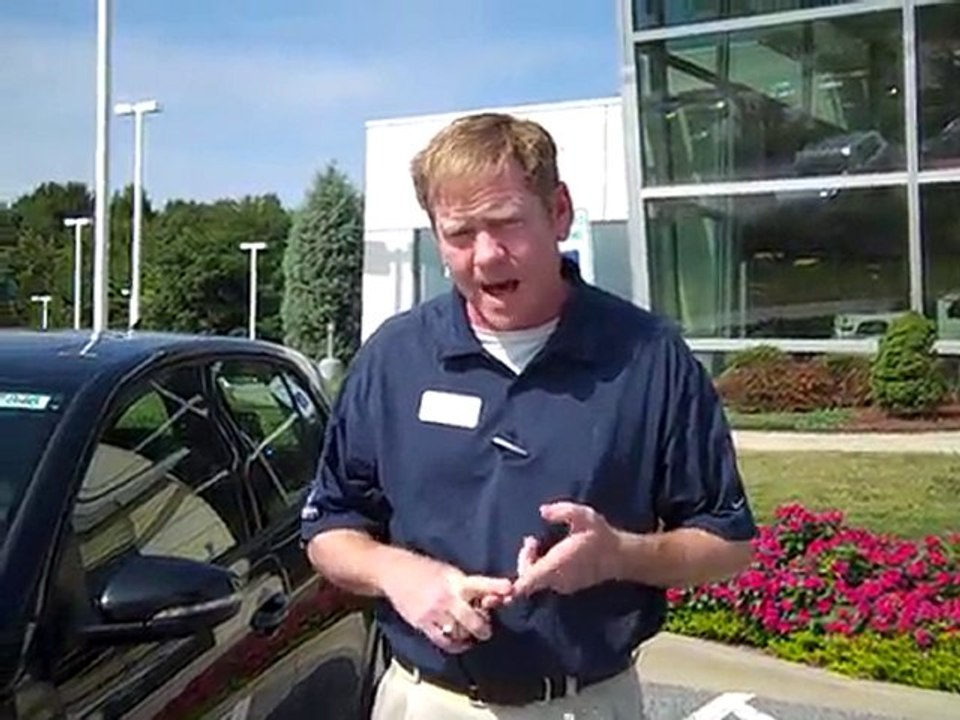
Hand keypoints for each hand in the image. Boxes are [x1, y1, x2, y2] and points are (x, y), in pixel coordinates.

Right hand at [380, 553, 512, 653]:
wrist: (393, 573)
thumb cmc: (425, 570)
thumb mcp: (448, 572)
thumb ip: (467, 586)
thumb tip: (491, 599)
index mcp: (455, 580)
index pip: (480, 584)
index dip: (495, 587)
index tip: (510, 589)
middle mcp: (446, 597)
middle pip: (472, 619)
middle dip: (483, 627)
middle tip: (486, 630)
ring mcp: (434, 612)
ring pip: (459, 632)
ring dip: (468, 635)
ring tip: (470, 634)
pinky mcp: (422, 623)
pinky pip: (443, 641)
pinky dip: (455, 645)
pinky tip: (459, 641)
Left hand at [512, 502, 622, 596]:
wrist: (619, 557)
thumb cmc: (600, 535)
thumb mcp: (584, 515)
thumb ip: (563, 511)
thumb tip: (543, 511)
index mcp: (557, 565)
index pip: (529, 581)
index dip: (513, 587)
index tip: (502, 587)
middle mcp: (557, 580)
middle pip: (526, 578)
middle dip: (524, 558)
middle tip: (531, 540)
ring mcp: (561, 586)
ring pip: (535, 580)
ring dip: (531, 562)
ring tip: (536, 542)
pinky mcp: (565, 587)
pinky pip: (544, 581)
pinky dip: (539, 568)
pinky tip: (547, 553)